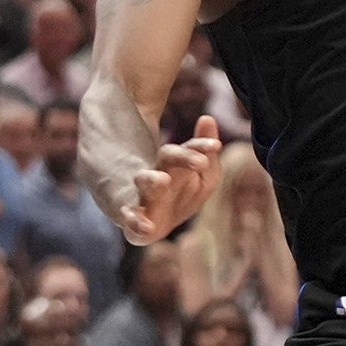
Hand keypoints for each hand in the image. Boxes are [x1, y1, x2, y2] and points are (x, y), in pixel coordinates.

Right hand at [118, 114, 221, 244]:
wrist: (150, 221)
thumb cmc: (179, 195)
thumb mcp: (203, 178)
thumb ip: (209, 157)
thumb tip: (207, 118)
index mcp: (172, 163)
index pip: (187, 148)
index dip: (200, 146)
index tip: (216, 146)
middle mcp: (156, 173)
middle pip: (167, 158)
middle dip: (183, 157)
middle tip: (201, 163)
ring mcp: (141, 194)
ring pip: (144, 181)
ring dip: (152, 180)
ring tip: (163, 181)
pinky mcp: (130, 217)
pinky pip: (129, 217)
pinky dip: (135, 221)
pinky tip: (147, 227)